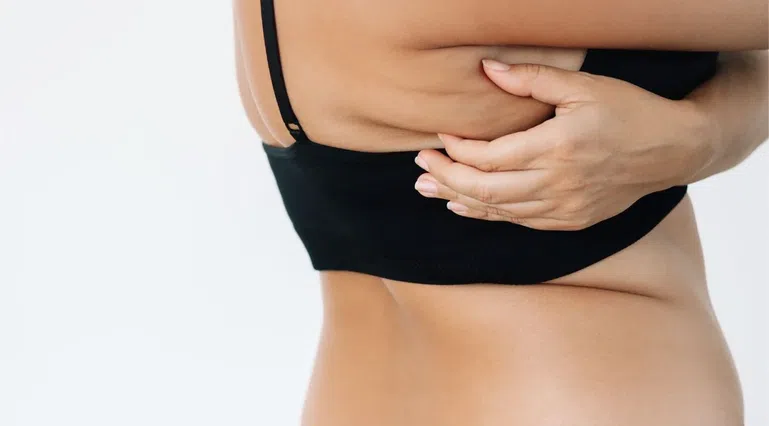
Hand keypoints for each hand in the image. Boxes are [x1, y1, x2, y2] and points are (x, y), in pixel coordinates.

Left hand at [414, 59, 709, 230]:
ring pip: (498, 211)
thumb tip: (487, 69)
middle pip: (485, 189)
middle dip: (446, 177)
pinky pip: (518, 222)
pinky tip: (465, 206)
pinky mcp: (570, 220)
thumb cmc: (628, 111)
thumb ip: (531, 78)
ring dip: (459, 199)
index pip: (490, 156)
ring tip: (428, 188)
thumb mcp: (583, 86)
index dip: (458, 149)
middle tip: (420, 166)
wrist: (672, 150)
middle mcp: (557, 183)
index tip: (439, 136)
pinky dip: (488, 215)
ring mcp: (564, 207)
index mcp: (558, 147)